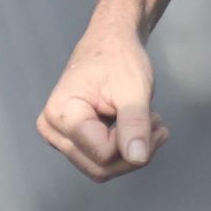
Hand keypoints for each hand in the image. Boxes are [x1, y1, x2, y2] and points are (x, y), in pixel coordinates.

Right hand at [37, 28, 168, 181]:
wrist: (111, 41)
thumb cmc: (119, 58)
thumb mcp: (133, 89)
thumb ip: (135, 124)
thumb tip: (138, 159)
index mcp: (61, 114)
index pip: (102, 153)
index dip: (131, 140)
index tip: (153, 117)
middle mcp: (52, 130)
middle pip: (99, 168)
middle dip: (134, 153)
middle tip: (158, 125)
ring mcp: (60, 136)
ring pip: (101, 168)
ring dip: (132, 152)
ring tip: (152, 123)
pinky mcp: (72, 139)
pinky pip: (100, 160)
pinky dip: (124, 149)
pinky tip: (142, 129)